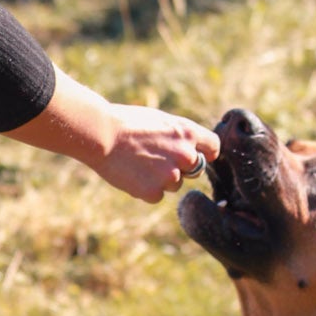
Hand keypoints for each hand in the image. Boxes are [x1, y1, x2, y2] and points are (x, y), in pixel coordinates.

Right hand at [96, 103, 219, 203]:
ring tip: (138, 163)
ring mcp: (171, 176)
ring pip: (175, 184)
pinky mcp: (154, 192)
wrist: (102, 135)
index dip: (205, 151)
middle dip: (181, 167)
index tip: (196, 154)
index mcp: (188, 133)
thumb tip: (192, 149)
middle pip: (195, 169)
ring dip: (161, 179)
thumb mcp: (160, 120)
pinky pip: (157, 195)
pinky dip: (146, 189)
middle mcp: (185, 156)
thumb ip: (180, 136)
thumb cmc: (127, 122)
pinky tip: (131, 174)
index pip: (213, 147)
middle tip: (156, 158)